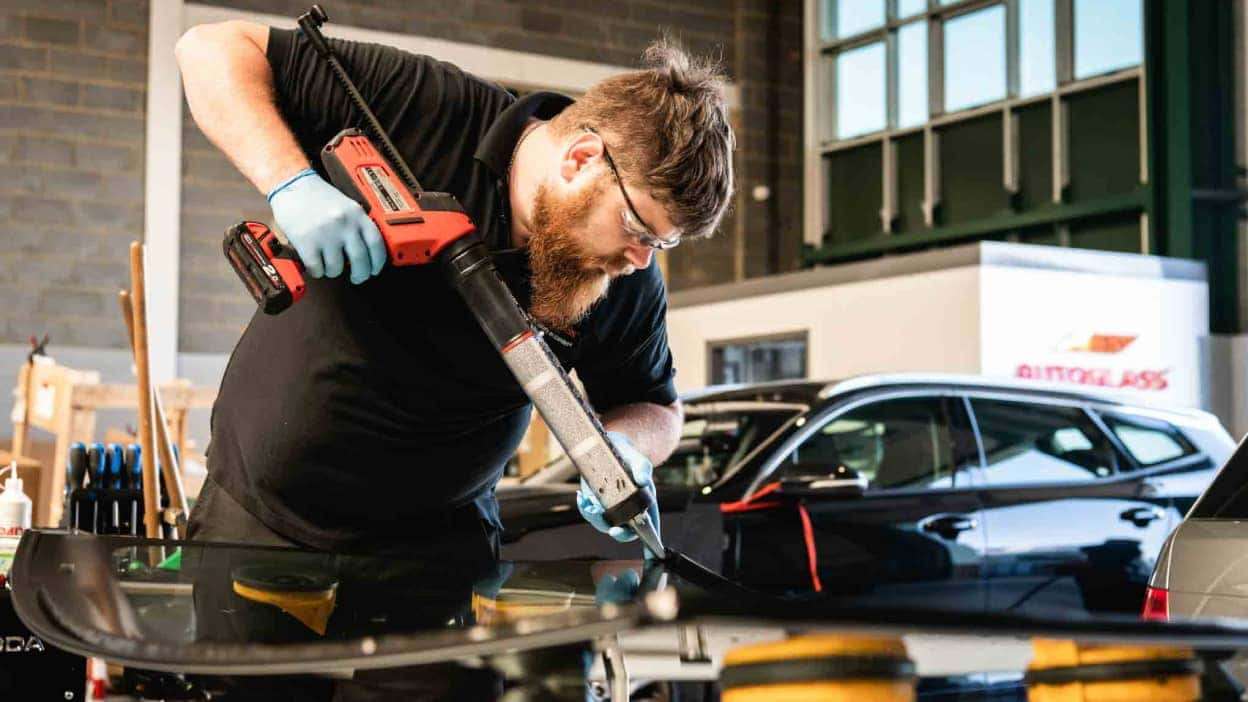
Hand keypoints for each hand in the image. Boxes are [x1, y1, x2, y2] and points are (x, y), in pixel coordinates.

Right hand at [267, 169, 386, 283]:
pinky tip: (316, 264)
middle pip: (360, 260)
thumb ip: (357, 225)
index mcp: (356, 214)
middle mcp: (344, 224)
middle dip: (361, 275)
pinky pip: (317, 268)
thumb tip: (366, 252)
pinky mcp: (306, 242)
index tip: (375, 269)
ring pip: (337, 268)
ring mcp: (325, 234)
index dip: (378, 261)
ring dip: (333, 271)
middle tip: (358, 277)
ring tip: (329, 264)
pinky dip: (317, 271)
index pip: (376, 243)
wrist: (291, 185)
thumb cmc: (317, 196)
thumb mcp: (346, 206)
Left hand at [575, 431, 660, 558]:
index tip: (654, 554)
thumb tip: (643, 480)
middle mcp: (628, 509)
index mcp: (644, 502)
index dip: (652, 541)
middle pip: (626, 530)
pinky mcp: (596, 503)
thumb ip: (643, 468)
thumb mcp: (637, 459)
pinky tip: (581, 497)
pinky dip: (585, 508)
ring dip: (596, 518)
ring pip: (604, 524)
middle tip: (613, 529)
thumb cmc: (628, 455)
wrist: (608, 446)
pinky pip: (590, 513)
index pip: (650, 525)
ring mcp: (611, 508)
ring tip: (589, 503)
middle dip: (619, 533)